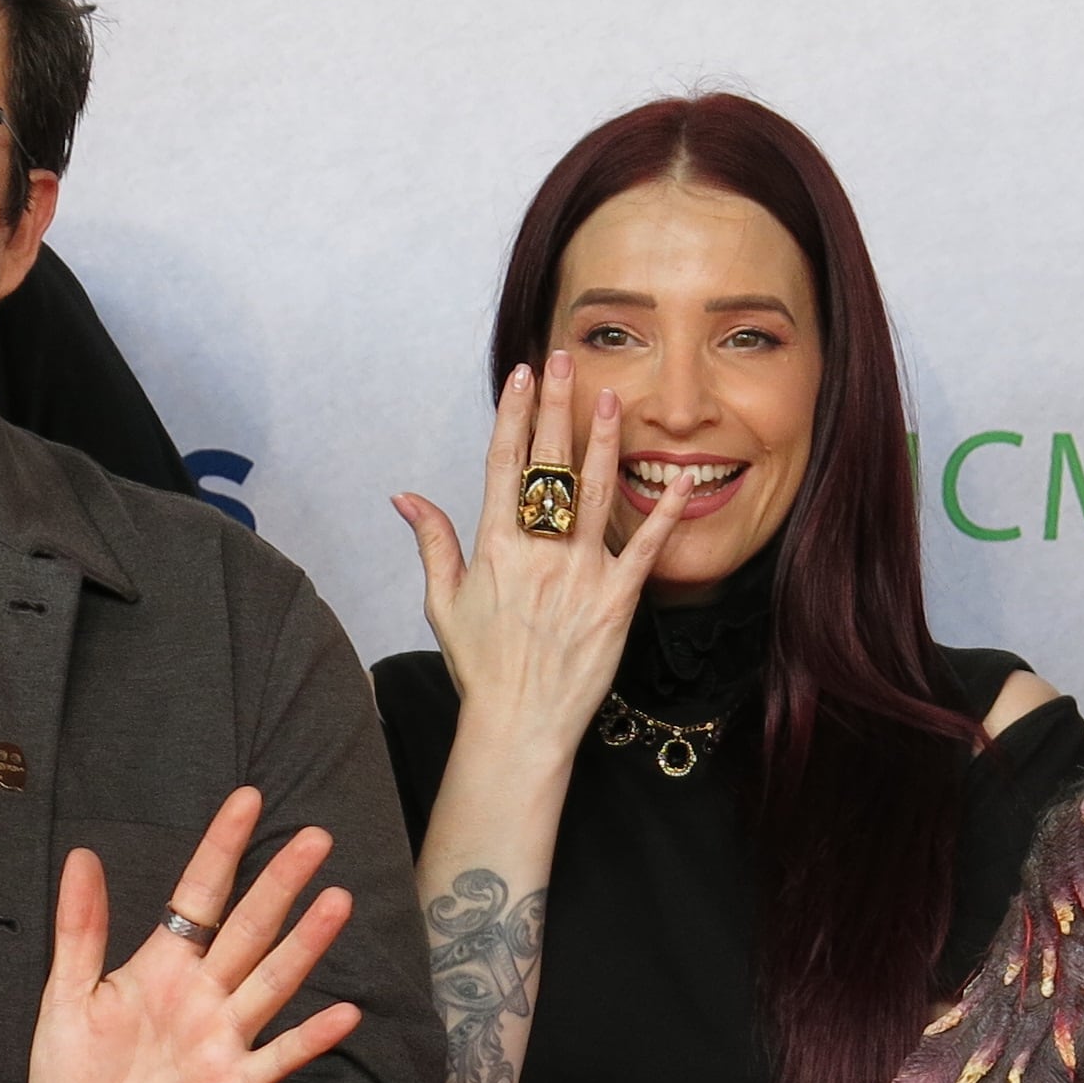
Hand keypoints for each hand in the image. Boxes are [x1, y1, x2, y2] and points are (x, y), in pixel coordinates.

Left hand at [32, 786, 361, 1082]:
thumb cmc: (75, 1079)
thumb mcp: (66, 998)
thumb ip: (80, 931)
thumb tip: (82, 855)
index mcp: (162, 966)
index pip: (200, 895)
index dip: (222, 849)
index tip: (248, 800)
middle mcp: (203, 994)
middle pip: (250, 928)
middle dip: (281, 883)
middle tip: (317, 837)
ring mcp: (224, 1039)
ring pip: (272, 980)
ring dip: (305, 944)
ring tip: (337, 901)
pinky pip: (279, 1057)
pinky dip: (310, 1039)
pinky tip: (345, 1015)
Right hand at [399, 362, 687, 752]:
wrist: (520, 724)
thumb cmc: (481, 667)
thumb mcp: (443, 603)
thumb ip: (432, 542)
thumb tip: (404, 496)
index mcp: (495, 547)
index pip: (504, 463)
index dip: (513, 414)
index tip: (521, 375)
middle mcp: (539, 551)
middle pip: (549, 464)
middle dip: (557, 405)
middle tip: (565, 358)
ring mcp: (581, 574)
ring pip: (597, 492)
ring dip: (605, 440)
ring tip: (613, 396)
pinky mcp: (617, 601)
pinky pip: (645, 549)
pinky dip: (665, 512)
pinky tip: (678, 478)